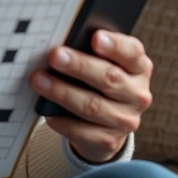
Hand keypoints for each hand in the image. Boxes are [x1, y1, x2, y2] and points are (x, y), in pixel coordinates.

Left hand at [30, 31, 153, 163]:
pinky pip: (83, 132)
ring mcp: (125, 120)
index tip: (95, 37)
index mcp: (139, 68)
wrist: (106, 123)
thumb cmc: (98, 82)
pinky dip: (63, 121)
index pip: (132, 53)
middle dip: (79, 66)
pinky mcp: (109, 140)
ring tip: (39, 80)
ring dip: (63, 92)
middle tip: (54, 56)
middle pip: (109, 78)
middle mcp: (137, 94)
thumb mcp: (103, 63)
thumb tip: (61, 45)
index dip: (115, 45)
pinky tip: (48, 113)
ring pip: (93, 106)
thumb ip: (90, 53)